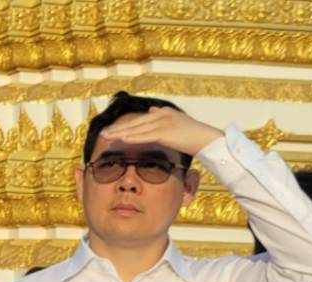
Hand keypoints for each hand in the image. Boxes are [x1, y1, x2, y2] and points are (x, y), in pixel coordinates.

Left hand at [96, 107, 223, 157]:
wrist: (208, 139)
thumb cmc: (193, 135)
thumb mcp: (177, 122)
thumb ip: (162, 116)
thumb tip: (151, 111)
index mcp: (163, 112)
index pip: (139, 120)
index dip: (123, 126)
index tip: (110, 130)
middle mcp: (162, 114)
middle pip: (135, 123)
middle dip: (118, 129)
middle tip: (103, 134)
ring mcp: (164, 122)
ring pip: (138, 129)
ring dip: (121, 134)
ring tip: (107, 138)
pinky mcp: (167, 132)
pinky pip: (146, 136)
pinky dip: (133, 138)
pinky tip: (122, 140)